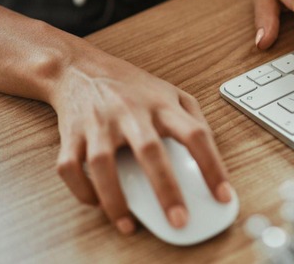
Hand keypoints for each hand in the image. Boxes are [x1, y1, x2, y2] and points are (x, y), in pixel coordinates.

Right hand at [49, 48, 230, 234]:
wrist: (80, 68)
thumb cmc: (131, 86)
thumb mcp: (171, 92)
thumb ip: (194, 118)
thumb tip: (211, 153)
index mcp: (162, 105)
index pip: (195, 134)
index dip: (212, 166)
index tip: (223, 195)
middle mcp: (130, 113)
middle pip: (150, 151)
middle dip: (166, 189)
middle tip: (179, 220)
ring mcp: (98, 123)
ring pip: (103, 164)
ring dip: (115, 199)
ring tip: (128, 225)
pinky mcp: (71, 134)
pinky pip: (70, 167)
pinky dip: (81, 190)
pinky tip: (97, 203)